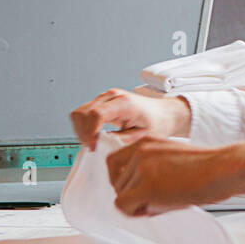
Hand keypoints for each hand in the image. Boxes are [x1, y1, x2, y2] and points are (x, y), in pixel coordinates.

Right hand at [70, 87, 190, 149]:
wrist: (164, 113)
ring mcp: (106, 97)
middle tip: (93, 147)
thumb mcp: (142, 137)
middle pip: (83, 113)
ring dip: (81, 130)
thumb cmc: (158, 123)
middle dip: (83, 133)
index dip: (90, 133)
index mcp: (124, 103)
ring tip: (93, 142)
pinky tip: (94, 136)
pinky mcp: (103, 102)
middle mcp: (113, 96)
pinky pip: (84, 113)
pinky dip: (84, 126)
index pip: (96, 114)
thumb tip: (100, 145)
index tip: (93, 147)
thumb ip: (120, 140)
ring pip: (79, 112)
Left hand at [106, 138, 244, 215]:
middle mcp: (139, 151)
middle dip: (133, 195)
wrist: (224, 169)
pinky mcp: (146, 186)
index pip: (114, 162)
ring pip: (120, 196)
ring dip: (138, 204)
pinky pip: (124, 206)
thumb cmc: (208, 168)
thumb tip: (133, 191)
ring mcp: (141, 168)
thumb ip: (150, 166)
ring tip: (164, 200)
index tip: (138, 189)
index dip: (123, 180)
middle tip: (157, 199)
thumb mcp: (172, 157)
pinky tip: (160, 207)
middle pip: (116, 182)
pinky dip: (137, 212)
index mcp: (146, 141)